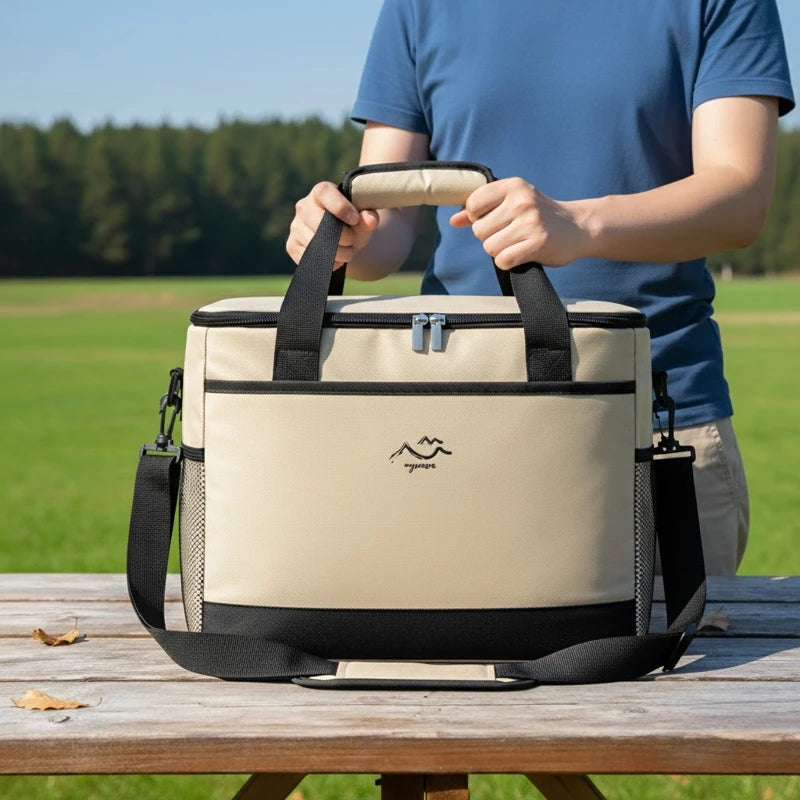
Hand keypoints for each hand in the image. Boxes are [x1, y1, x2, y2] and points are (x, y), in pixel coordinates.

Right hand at [287, 182, 379, 268]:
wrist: (341, 240)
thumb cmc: (352, 224)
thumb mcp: (364, 220)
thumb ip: (369, 217)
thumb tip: (370, 219)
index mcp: (321, 192)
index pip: (324, 193)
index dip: (340, 207)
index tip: (354, 220)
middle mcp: (303, 207)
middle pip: (319, 222)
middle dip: (342, 236)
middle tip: (353, 241)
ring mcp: (295, 226)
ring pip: (315, 244)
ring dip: (338, 253)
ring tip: (347, 251)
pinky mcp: (291, 245)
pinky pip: (309, 258)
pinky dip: (327, 263)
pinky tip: (335, 258)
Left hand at [450, 177, 590, 267]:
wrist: (580, 227)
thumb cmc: (541, 216)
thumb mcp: (513, 203)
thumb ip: (482, 210)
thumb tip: (454, 220)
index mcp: (513, 186)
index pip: (473, 204)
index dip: (478, 218)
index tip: (495, 221)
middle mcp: (521, 201)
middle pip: (479, 230)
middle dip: (490, 238)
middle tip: (511, 234)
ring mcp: (530, 222)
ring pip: (490, 247)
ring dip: (500, 252)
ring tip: (519, 244)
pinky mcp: (538, 243)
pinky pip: (503, 260)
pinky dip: (509, 262)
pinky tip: (522, 254)